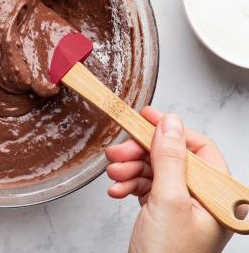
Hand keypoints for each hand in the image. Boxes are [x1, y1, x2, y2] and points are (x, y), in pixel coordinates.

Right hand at [105, 106, 242, 252]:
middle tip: (118, 152)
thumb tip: (170, 122)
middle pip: (172, 159)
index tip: (145, 117)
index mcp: (218, 197)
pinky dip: (129, 186)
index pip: (199, 149)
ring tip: (114, 175)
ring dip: (131, 170)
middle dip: (141, 154)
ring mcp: (184, 208)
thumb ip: (171, 158)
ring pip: (156, 172)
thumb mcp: (168, 201)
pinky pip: (147, 188)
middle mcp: (204, 201)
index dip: (171, 131)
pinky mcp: (165, 214)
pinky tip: (117, 191)